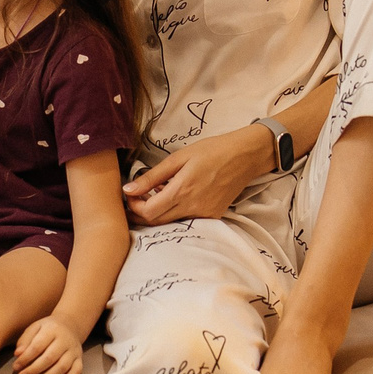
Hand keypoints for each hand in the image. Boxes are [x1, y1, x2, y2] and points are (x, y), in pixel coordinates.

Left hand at [11, 314, 85, 373]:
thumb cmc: (48, 329)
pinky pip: (76, 371)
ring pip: (62, 366)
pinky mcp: (79, 359)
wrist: (70, 325)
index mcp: (52, 330)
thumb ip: (25, 340)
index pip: (37, 346)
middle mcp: (65, 340)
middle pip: (49, 358)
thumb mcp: (35, 328)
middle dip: (34, 370)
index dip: (25, 358)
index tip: (16, 367)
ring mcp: (74, 350)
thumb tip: (18, 354)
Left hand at [123, 127, 273, 224]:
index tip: (130, 194)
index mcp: (182, 191)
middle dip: (140, 212)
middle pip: (156, 222)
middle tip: (136, 197)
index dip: (133, 206)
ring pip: (170, 222)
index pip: (147, 212)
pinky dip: (174, 211)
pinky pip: (185, 219)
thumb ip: (151, 177)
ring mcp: (204, 214)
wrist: (245, 156)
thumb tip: (128, 189)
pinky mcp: (212, 216)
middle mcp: (193, 208)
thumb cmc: (211, 151)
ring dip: (157, 212)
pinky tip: (175, 195)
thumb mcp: (178, 158)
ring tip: (156, 192)